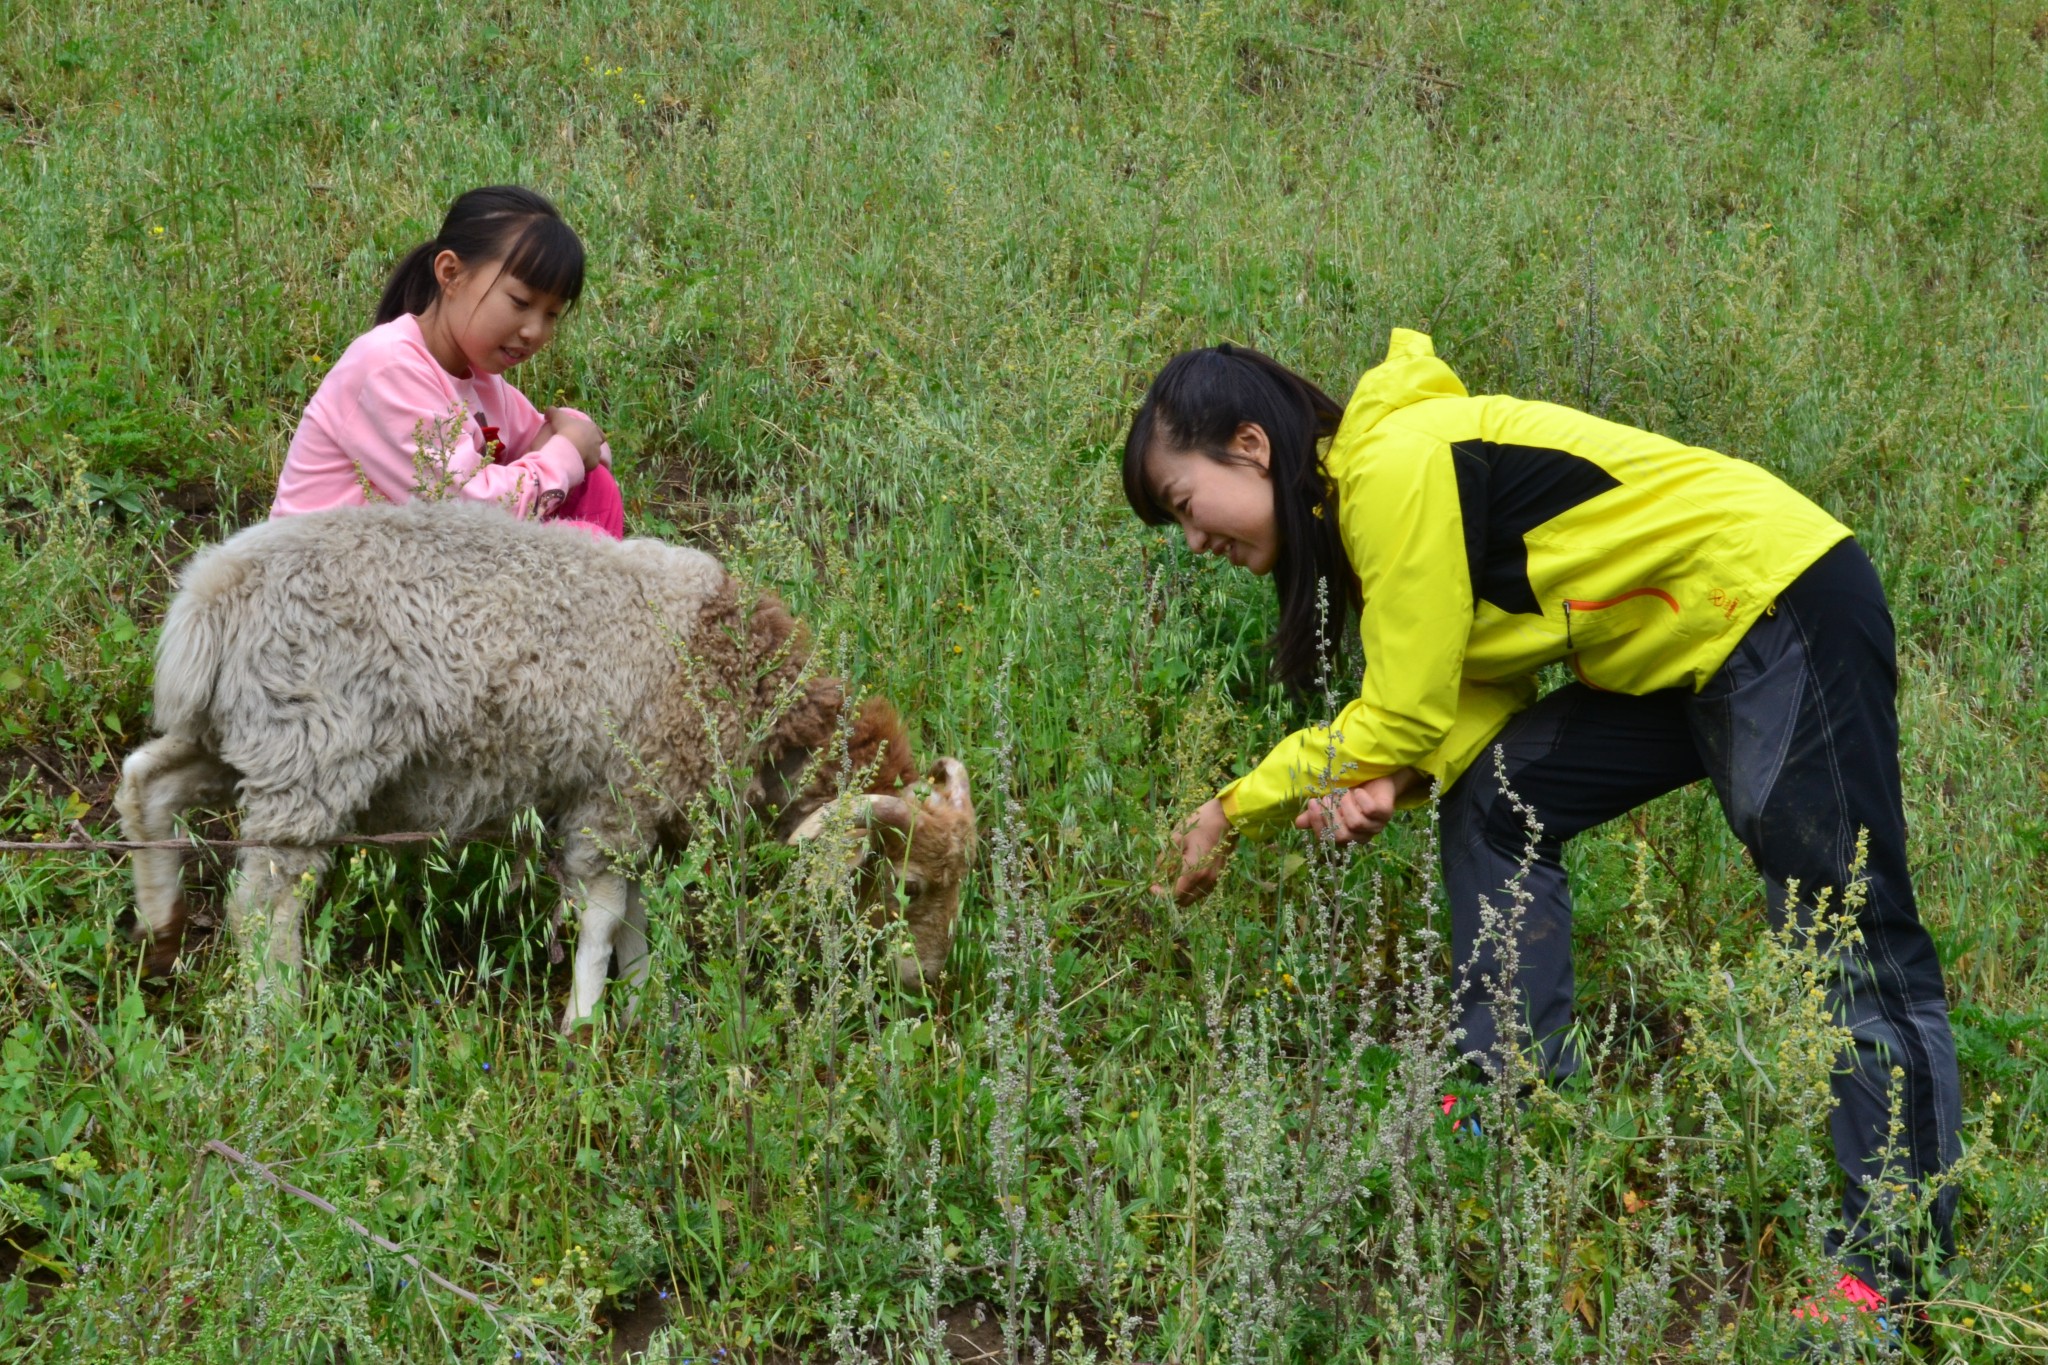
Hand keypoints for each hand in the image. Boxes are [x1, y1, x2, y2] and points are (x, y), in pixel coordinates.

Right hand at [541, 407, 606, 471]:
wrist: (568, 447)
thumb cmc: (565, 429)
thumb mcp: (557, 416)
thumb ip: (553, 412)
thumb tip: (548, 411)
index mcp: (592, 428)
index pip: (598, 432)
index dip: (592, 433)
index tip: (585, 436)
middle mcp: (597, 440)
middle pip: (597, 444)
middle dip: (591, 445)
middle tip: (580, 447)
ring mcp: (597, 453)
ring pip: (595, 455)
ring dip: (588, 455)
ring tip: (576, 456)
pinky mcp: (593, 464)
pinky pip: (590, 465)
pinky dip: (584, 464)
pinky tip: (576, 464)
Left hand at [1155, 798, 1236, 904]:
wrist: (1225, 818)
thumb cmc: (1198, 824)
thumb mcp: (1176, 838)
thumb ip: (1165, 860)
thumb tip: (1155, 875)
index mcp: (1195, 871)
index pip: (1174, 895)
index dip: (1160, 893)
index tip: (1152, 885)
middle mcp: (1206, 880)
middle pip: (1183, 901)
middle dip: (1169, 894)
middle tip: (1160, 882)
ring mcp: (1214, 880)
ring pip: (1192, 898)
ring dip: (1180, 892)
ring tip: (1171, 876)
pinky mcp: (1217, 876)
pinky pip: (1200, 891)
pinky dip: (1190, 888)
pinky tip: (1184, 874)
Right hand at [1294, 769, 1417, 845]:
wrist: (1376, 777)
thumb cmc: (1351, 792)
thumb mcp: (1331, 801)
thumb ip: (1318, 812)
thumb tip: (1298, 823)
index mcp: (1347, 836)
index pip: (1329, 840)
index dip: (1318, 824)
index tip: (1312, 803)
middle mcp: (1362, 836)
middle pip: (1342, 837)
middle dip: (1331, 815)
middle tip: (1328, 797)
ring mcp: (1376, 826)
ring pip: (1356, 823)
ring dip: (1346, 804)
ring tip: (1344, 792)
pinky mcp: (1387, 814)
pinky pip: (1371, 810)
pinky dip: (1361, 799)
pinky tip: (1359, 792)